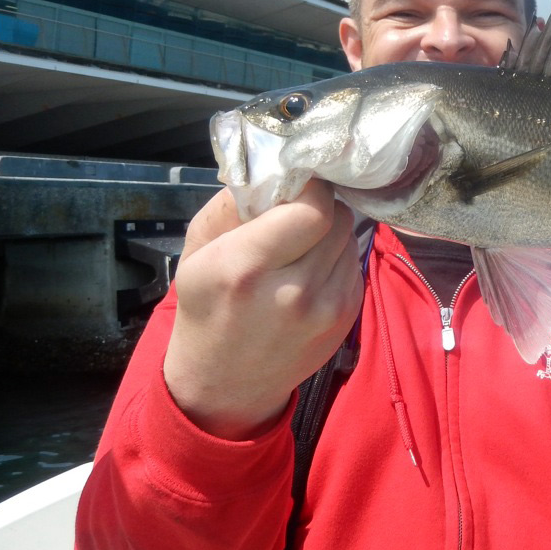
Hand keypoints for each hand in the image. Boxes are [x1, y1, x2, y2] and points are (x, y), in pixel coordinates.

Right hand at [163, 180, 363, 439]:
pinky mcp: (348, 319)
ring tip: (300, 243)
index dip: (309, 188)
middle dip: (319, 206)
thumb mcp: (197, 251)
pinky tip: (309, 271)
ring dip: (330, 231)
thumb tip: (274, 166)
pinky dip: (336, 258)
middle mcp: (294, 291)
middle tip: (296, 211)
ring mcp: (327, 310)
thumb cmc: (207, 307)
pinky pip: (353, 264)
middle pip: (337, 218)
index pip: (313, 208)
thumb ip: (233, 204)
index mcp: (247, 267)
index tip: (295, 185)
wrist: (224, 383)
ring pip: (350, 238)